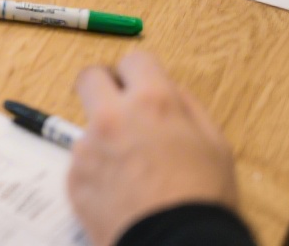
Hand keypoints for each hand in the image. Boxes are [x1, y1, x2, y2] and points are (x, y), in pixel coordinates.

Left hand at [69, 52, 237, 245]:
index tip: (141, 84)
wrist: (173, 244)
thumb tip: (169, 89)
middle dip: (102, 86)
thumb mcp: (215, 144)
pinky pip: (82, 163)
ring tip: (133, 171)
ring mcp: (87, 147)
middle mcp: (113, 116)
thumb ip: (187, 107)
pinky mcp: (73, 177)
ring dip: (104, 138)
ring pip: (88, 126)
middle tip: (117, 106)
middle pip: (89, 77)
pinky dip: (97, 172)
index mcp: (152, 102)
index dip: (139, 72)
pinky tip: (121, 192)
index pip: (133, 59)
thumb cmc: (201, 199)